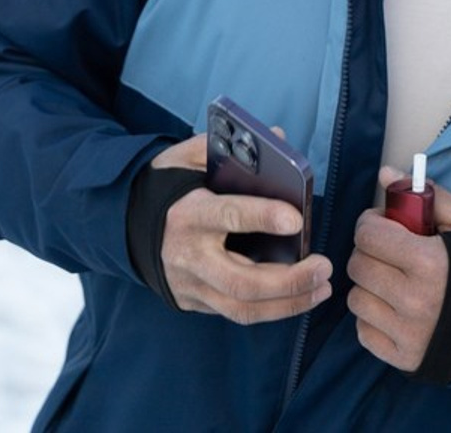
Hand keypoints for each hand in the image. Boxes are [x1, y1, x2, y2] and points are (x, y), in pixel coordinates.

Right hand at [155, 134, 332, 324]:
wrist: (127, 226)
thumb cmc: (167, 187)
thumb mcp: (184, 158)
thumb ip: (225, 146)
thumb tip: (277, 137)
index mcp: (188, 213)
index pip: (229, 216)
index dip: (263, 217)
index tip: (296, 217)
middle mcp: (190, 256)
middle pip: (241, 281)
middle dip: (288, 280)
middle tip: (323, 266)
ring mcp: (192, 285)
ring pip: (242, 307)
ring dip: (289, 303)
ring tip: (322, 287)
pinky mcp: (196, 302)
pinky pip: (238, 314)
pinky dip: (273, 310)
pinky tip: (302, 298)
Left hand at [347, 166, 450, 371]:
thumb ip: (427, 194)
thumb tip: (385, 174)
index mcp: (429, 262)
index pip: (368, 234)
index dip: (372, 222)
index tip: (386, 224)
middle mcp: (414, 301)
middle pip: (358, 264)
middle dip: (369, 250)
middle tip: (390, 250)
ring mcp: (407, 334)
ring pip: (356, 298)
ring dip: (369, 284)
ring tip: (393, 279)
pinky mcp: (403, 358)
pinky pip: (363, 330)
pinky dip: (373, 316)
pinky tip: (395, 307)